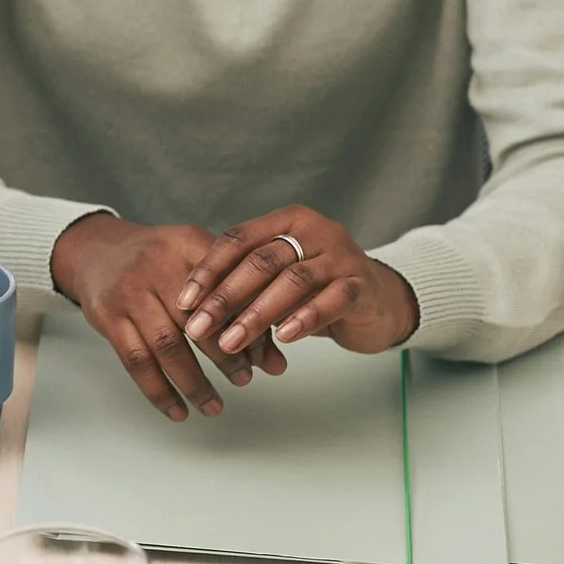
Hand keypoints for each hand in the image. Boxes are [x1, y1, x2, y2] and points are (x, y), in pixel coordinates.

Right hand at [50, 209, 282, 420]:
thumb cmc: (159, 260)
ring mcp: (130, 293)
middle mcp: (158, 266)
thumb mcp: (199, 261)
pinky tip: (177, 410)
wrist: (96, 251)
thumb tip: (274, 361)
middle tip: (244, 380)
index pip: (227, 288)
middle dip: (226, 356)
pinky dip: (159, 391)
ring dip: (194, 382)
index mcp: (189, 245)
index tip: (263, 356)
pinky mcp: (108, 317)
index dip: (249, 325)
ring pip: (168, 347)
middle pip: (199, 319)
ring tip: (214, 406)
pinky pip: (136, 362)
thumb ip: (238, 301)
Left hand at [176, 205, 419, 363]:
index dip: (208, 270)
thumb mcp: (277, 279)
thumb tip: (194, 312)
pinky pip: (332, 299)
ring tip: (230, 342)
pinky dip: (305, 318)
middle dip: (225, 297)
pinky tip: (283, 338)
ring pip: (293, 281)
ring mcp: (342, 255)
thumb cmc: (317, 289)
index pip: (238, 239)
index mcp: (288, 221)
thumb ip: (245, 285)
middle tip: (197, 328)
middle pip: (262, 261)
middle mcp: (316, 230)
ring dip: (257, 315)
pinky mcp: (362, 284)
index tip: (183, 300)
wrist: (379, 300)